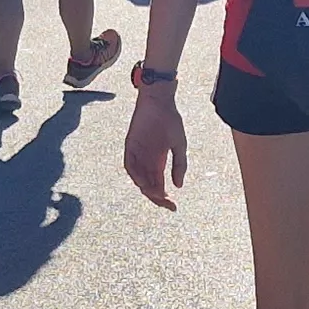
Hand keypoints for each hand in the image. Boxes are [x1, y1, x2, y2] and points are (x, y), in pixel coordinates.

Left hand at [122, 84, 190, 208]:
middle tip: (165, 203)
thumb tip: (178, 186)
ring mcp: (137, 153)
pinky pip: (129, 164)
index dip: (165, 197)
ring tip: (156, 194)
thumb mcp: (179, 145)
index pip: (158, 184)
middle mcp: (146, 160)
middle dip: (156, 196)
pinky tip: (143, 182)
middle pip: (147, 185)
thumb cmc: (170, 120)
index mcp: (158, 161)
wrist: (159, 101)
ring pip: (138, 177)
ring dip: (146, 188)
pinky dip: (135, 174)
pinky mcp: (130, 145)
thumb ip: (179, 165)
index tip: (173, 207)